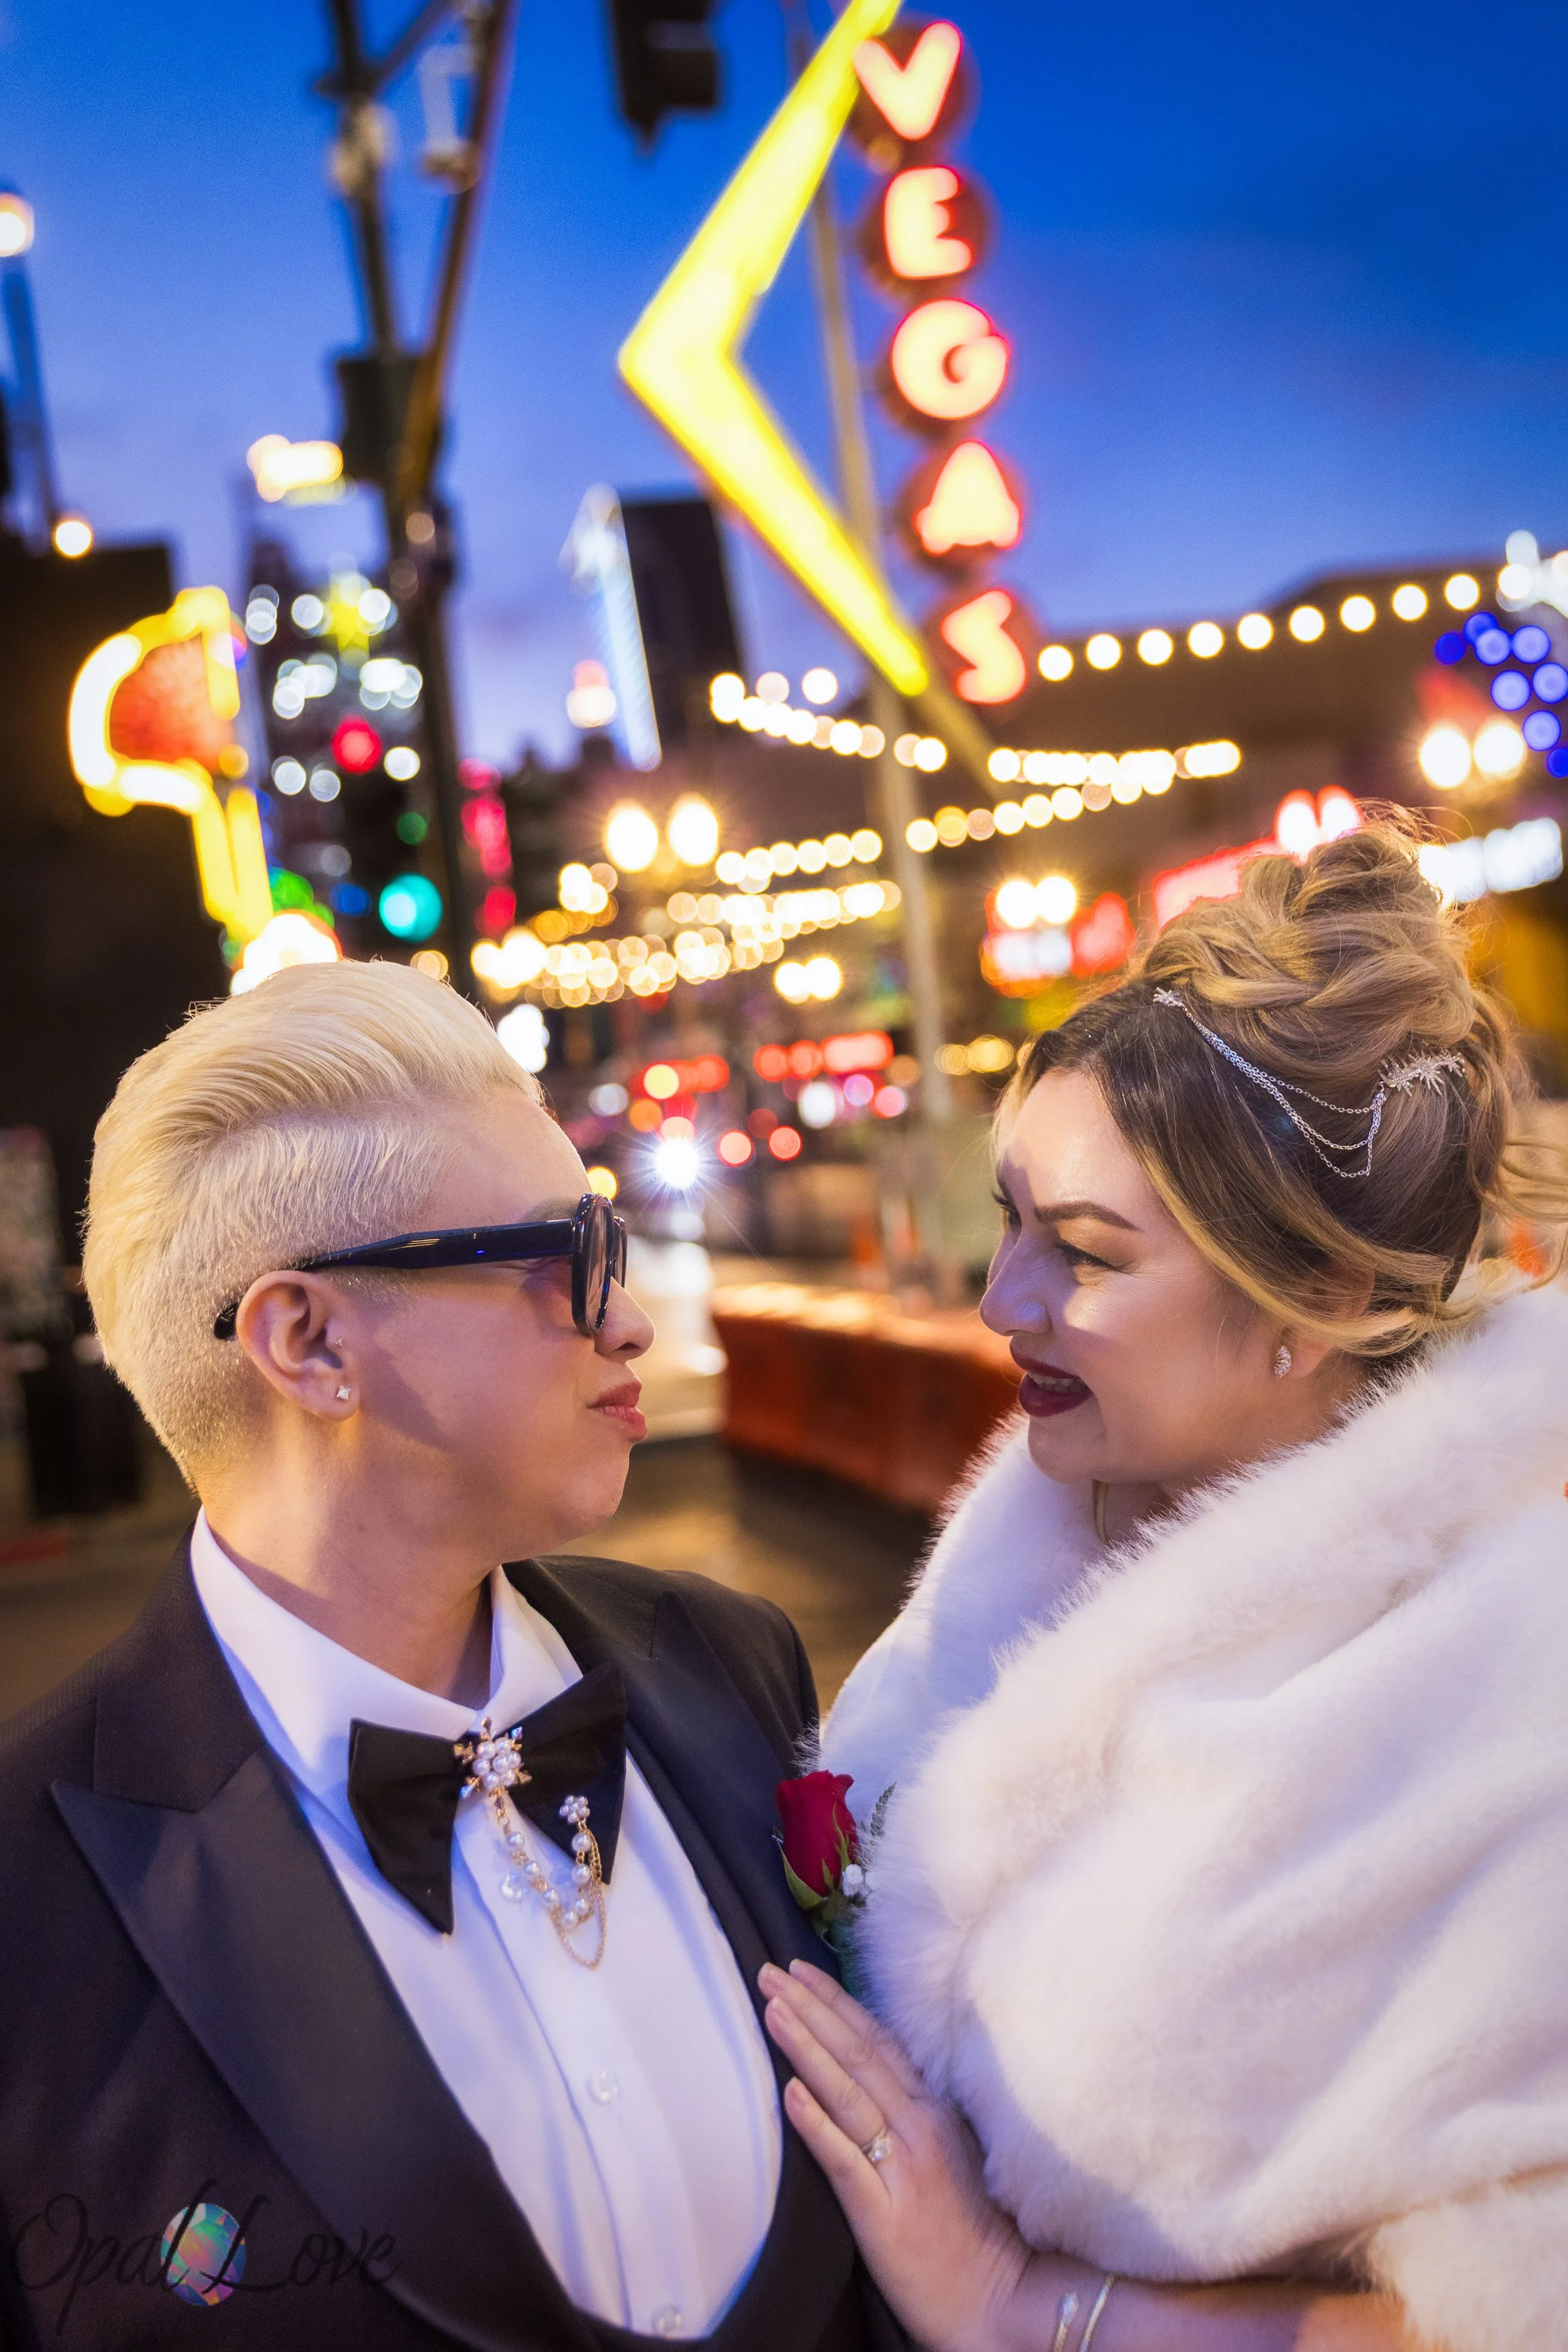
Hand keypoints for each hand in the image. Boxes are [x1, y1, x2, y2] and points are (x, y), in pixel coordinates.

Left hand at [760, 1958, 1046, 2351]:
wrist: (998, 2300)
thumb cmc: (972, 2231)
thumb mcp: (950, 2154)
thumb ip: (915, 2113)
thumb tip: (870, 2073)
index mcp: (933, 2112)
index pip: (878, 2042)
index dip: (838, 2002)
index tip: (802, 1970)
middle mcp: (919, 2128)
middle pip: (858, 2054)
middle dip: (812, 2008)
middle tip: (769, 1972)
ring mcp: (903, 2167)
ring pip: (848, 2093)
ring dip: (807, 2047)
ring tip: (773, 2010)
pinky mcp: (884, 2213)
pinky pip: (845, 2160)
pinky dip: (817, 2123)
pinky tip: (790, 2093)